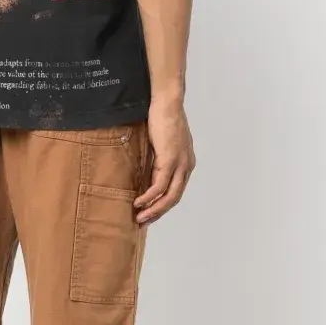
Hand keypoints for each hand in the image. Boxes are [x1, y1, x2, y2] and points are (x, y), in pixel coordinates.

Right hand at [134, 97, 195, 224]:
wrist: (166, 103)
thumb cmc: (162, 118)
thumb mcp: (162, 143)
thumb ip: (159, 158)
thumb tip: (147, 170)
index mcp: (186, 163)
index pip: (176, 190)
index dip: (163, 204)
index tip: (150, 213)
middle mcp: (186, 166)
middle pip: (174, 198)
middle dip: (158, 213)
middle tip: (144, 222)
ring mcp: (180, 164)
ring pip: (169, 196)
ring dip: (154, 209)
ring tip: (139, 217)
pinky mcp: (170, 161)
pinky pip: (159, 186)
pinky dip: (149, 197)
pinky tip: (139, 202)